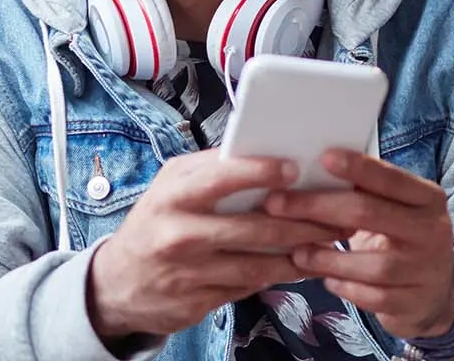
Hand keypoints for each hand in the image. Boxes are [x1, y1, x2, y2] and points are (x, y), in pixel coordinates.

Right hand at [87, 150, 351, 339]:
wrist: (116, 284)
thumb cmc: (155, 224)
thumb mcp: (170, 187)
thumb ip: (210, 171)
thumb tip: (262, 150)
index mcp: (173, 197)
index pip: (220, 179)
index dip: (259, 172)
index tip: (295, 168)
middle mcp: (177, 235)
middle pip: (251, 229)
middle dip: (302, 224)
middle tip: (338, 217)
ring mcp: (186, 274)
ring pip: (255, 265)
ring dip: (297, 255)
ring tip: (328, 244)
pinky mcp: (195, 304)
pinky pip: (246, 289)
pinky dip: (276, 277)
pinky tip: (298, 266)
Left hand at [268, 149, 453, 338]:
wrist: (435, 294)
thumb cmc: (401, 239)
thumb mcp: (396, 210)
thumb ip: (368, 192)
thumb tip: (313, 167)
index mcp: (429, 199)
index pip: (392, 178)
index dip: (358, 168)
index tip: (322, 157)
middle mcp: (432, 232)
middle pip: (369, 213)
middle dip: (318, 207)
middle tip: (277, 204)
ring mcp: (425, 271)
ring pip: (371, 264)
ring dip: (328, 258)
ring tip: (298, 253)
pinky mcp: (412, 303)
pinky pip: (371, 297)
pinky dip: (344, 287)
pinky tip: (324, 279)